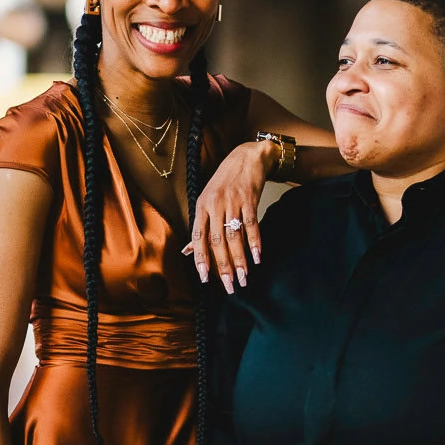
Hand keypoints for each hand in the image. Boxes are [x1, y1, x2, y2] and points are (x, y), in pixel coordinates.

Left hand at [185, 140, 272, 292]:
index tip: (204, 278)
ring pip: (235, 237)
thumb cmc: (224, 182)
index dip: (201, 259)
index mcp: (201, 206)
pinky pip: (252, 226)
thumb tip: (187, 252)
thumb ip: (199, 227)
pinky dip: (255, 244)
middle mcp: (215, 205)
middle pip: (217, 242)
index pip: (199, 237)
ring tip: (243, 278)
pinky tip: (257, 259)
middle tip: (228, 286)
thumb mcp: (206, 200)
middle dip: (223, 267)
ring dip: (240, 260)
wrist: (247, 157)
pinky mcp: (250, 200)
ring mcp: (233, 202)